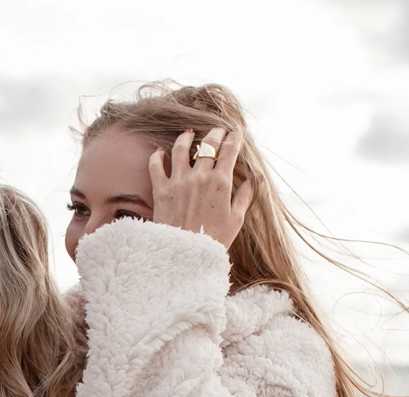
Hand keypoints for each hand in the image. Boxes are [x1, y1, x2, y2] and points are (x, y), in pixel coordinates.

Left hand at [148, 126, 254, 249]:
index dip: (234, 137)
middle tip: (218, 130)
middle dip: (215, 133)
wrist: (184, 256)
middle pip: (208, 145)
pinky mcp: (160, 190)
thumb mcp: (235, 220)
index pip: (229, 150)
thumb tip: (253, 180)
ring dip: (186, 137)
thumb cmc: (213, 240)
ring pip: (180, 149)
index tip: (236, 131)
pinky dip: (157, 155)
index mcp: (221, 183)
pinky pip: (155, 166)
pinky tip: (160, 151)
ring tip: (189, 133)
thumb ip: (244, 196)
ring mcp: (178, 182)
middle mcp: (199, 177)